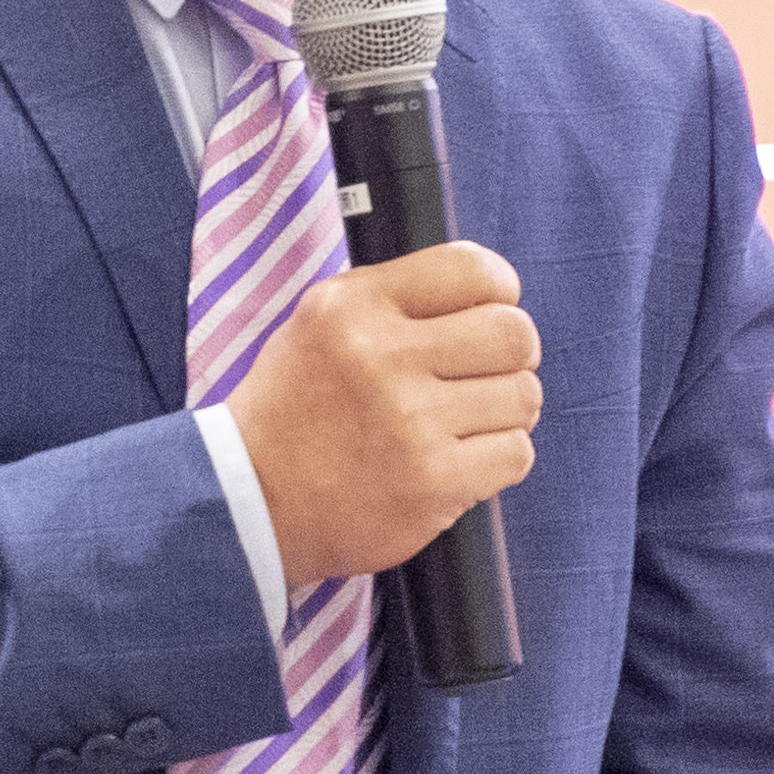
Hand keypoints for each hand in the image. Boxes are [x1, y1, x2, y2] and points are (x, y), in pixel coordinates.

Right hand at [227, 240, 540, 588]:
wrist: (251, 504)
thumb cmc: (295, 411)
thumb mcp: (320, 324)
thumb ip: (395, 297)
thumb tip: (491, 291)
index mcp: (354, 306)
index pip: (472, 268)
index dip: (499, 291)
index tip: (489, 313)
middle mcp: (382, 357)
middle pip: (514, 333)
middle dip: (511, 356)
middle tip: (483, 375)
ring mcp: (410, 423)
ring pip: (523, 397)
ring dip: (505, 412)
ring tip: (464, 423)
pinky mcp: (432, 483)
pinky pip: (516, 454)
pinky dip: (498, 459)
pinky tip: (460, 461)